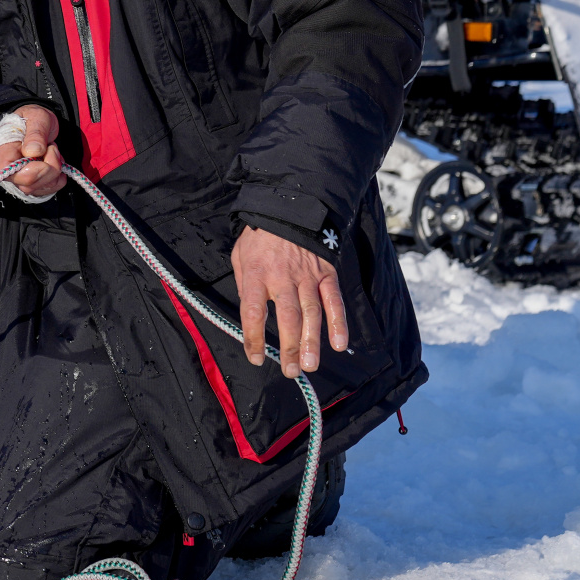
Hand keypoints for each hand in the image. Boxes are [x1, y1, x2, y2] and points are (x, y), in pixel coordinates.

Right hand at [0, 105, 68, 197]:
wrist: (40, 123)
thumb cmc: (34, 118)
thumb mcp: (37, 118)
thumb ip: (35, 133)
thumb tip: (33, 151)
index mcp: (5, 153)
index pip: (9, 174)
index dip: (32, 171)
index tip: (45, 152)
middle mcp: (11, 170)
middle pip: (28, 185)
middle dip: (49, 168)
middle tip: (52, 148)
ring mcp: (23, 178)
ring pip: (40, 189)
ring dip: (55, 171)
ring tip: (53, 151)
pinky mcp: (36, 183)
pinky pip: (50, 190)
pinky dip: (59, 177)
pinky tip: (56, 161)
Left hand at [231, 226, 348, 376]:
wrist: (288, 208)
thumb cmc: (259, 238)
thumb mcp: (240, 257)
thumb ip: (245, 287)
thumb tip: (250, 317)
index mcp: (256, 275)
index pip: (253, 312)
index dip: (253, 338)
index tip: (256, 358)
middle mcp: (283, 278)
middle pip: (287, 318)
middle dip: (289, 347)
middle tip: (291, 371)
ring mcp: (307, 276)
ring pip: (312, 314)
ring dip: (312, 342)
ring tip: (310, 365)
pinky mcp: (326, 273)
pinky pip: (333, 301)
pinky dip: (338, 323)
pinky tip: (339, 344)